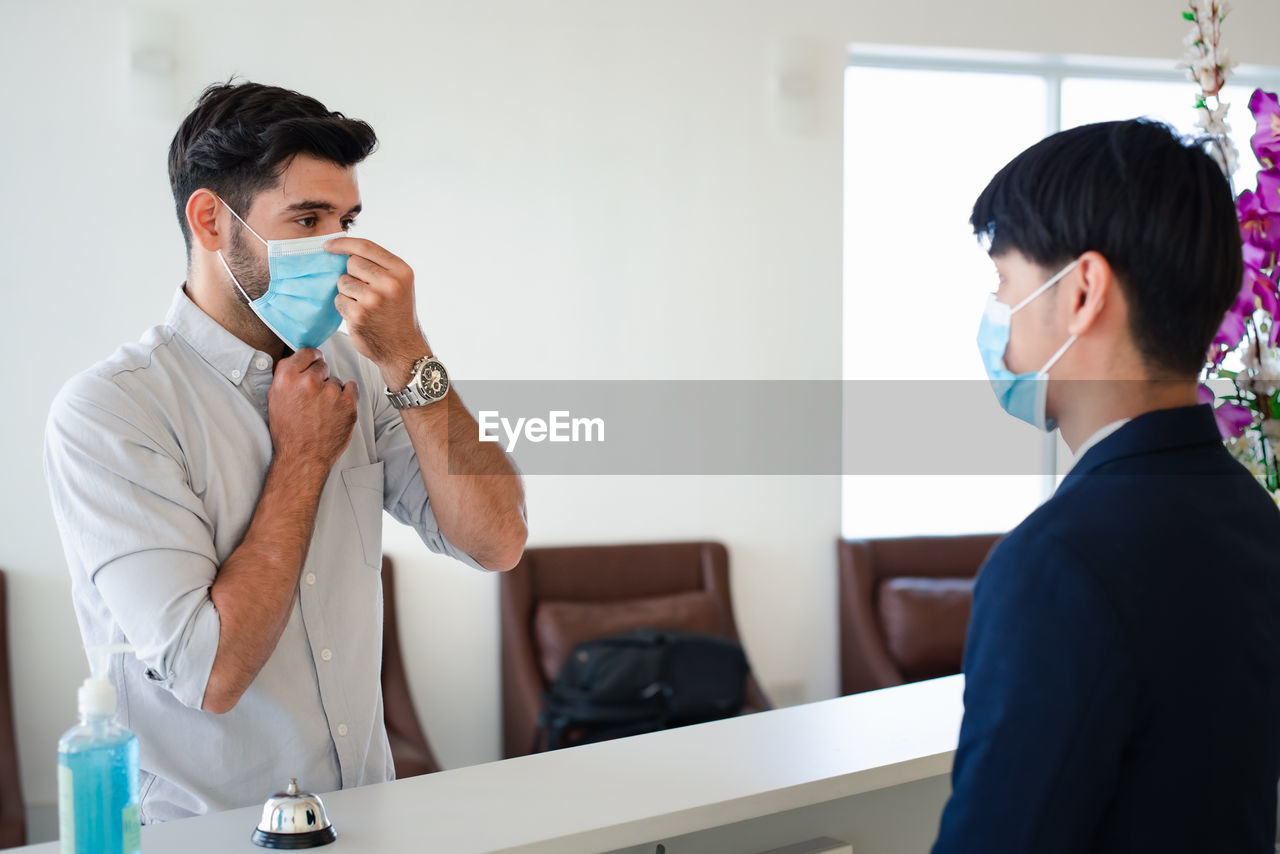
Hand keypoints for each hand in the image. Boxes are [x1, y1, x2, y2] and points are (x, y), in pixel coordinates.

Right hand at [267, 349, 357, 473]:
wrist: (303, 456)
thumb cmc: (288, 431)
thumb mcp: (276, 399)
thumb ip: (286, 376)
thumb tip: (298, 358)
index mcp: (287, 378)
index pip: (306, 351)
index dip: (311, 358)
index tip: (314, 362)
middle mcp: (309, 382)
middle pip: (322, 365)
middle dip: (320, 377)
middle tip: (315, 396)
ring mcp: (331, 392)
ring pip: (336, 380)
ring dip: (332, 391)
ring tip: (323, 410)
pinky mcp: (348, 403)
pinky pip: (351, 387)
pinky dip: (346, 397)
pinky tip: (335, 410)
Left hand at [326, 236, 427, 389]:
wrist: (403, 349)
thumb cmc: (397, 314)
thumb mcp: (400, 284)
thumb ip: (379, 266)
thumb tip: (344, 250)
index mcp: (402, 271)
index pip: (366, 246)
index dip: (343, 243)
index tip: (328, 245)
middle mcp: (390, 283)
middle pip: (352, 263)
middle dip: (352, 274)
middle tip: (364, 290)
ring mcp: (374, 299)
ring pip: (343, 281)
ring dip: (347, 292)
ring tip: (363, 304)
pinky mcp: (359, 315)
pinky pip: (338, 300)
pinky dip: (344, 307)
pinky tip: (358, 316)